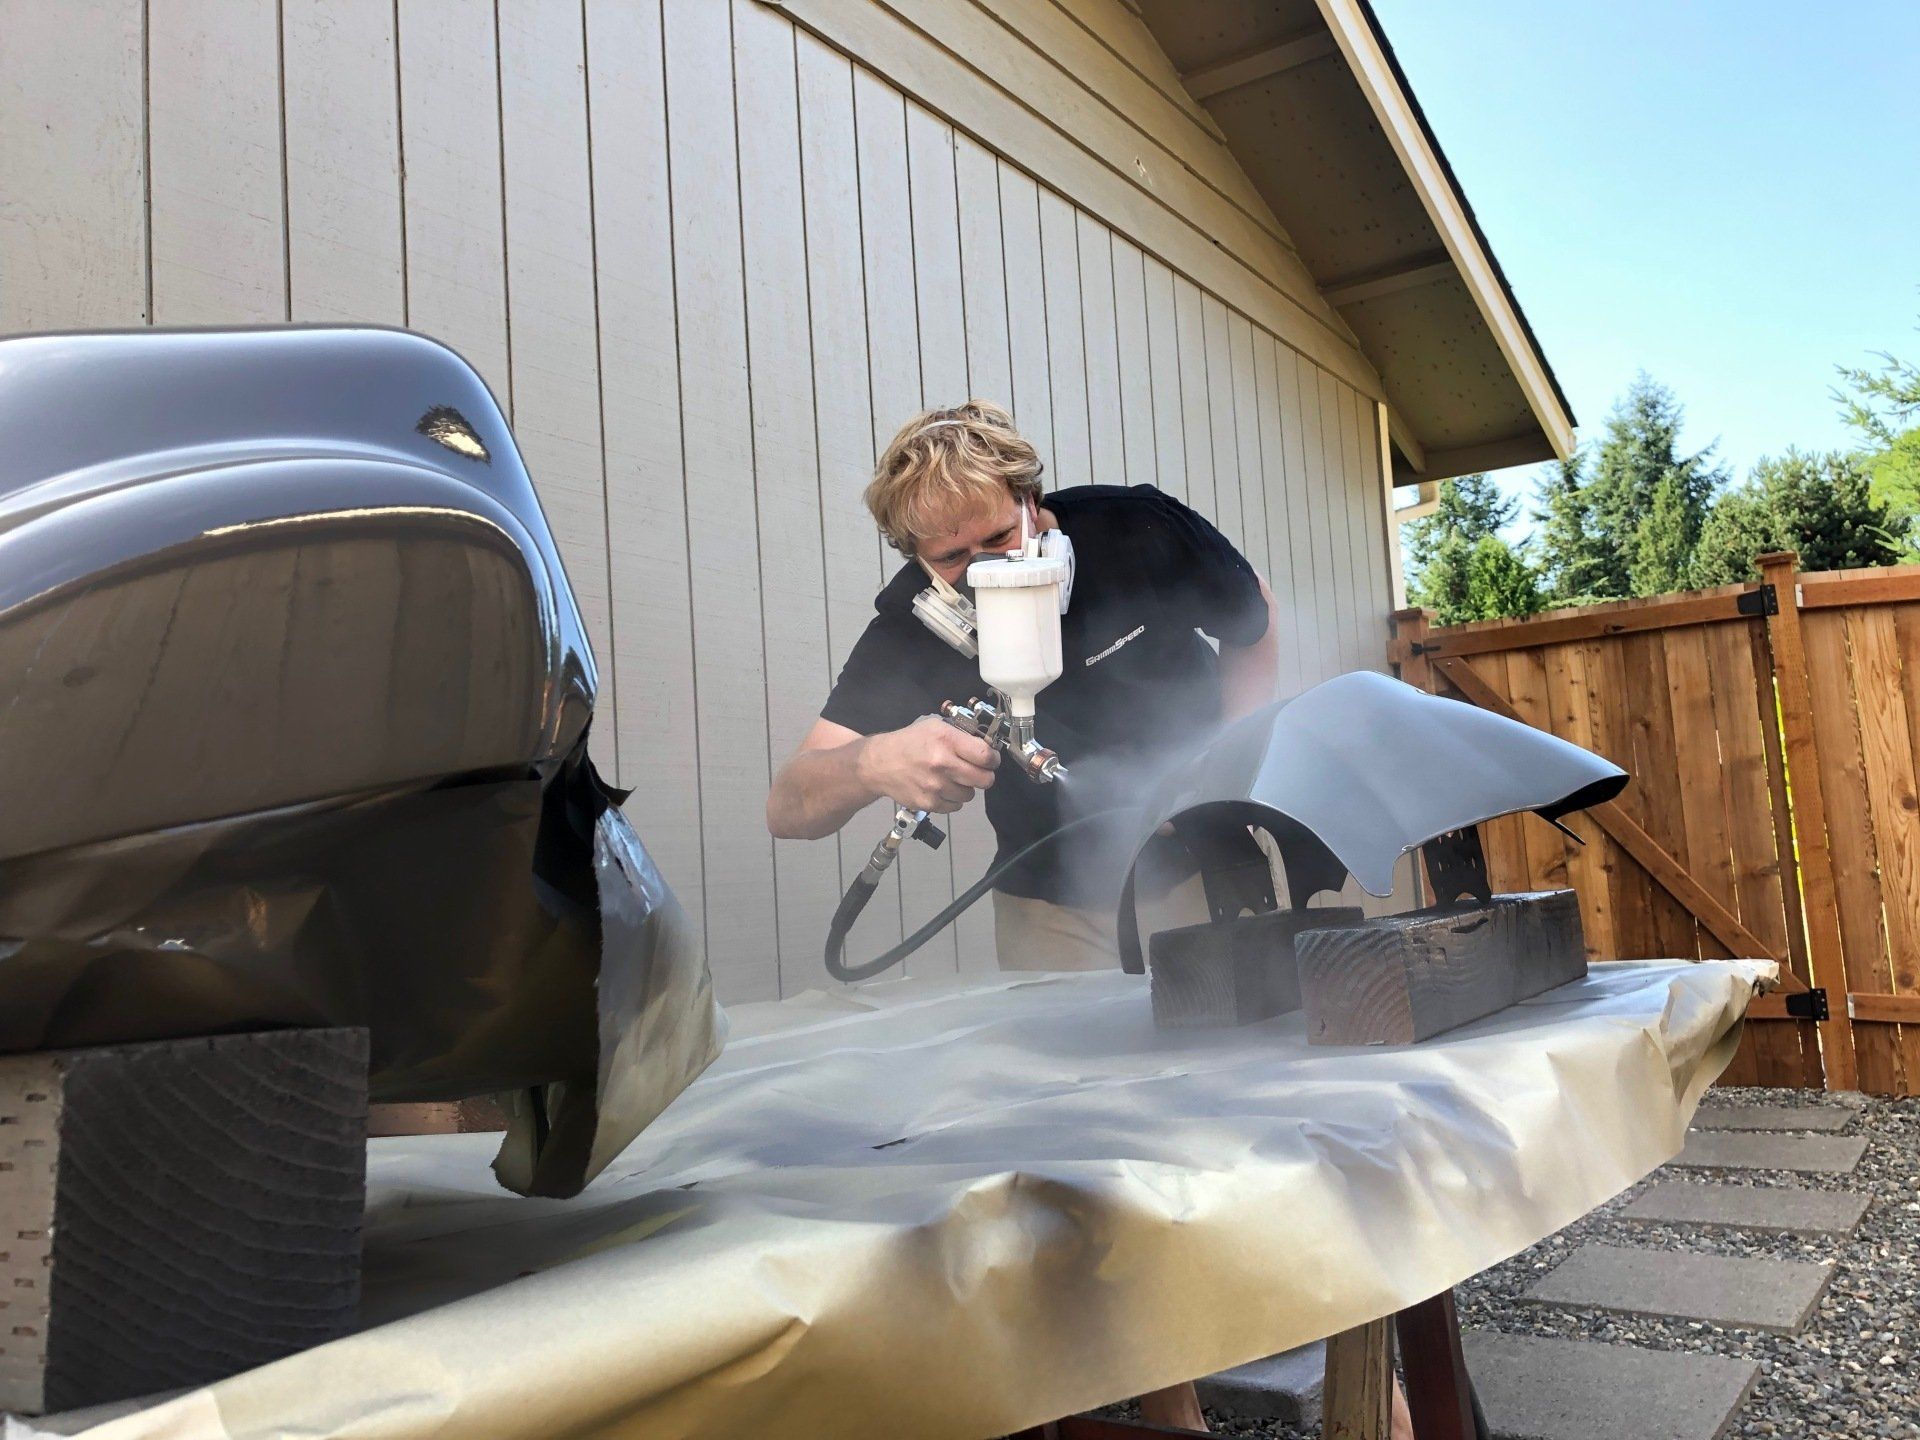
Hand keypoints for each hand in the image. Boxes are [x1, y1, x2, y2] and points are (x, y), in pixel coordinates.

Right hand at [857, 716, 998, 813]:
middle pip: (984, 780)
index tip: (990, 759)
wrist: (879, 764)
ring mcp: (935, 786)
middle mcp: (942, 764)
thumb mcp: (934, 726)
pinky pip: (955, 806)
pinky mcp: (928, 803)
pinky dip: (952, 800)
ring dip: (965, 787)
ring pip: (970, 795)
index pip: (986, 755)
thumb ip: (961, 735)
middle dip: (984, 775)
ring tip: (952, 778)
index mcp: (946, 740)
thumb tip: (986, 746)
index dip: (993, 759)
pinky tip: (941, 788)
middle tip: (977, 771)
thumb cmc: (909, 743)